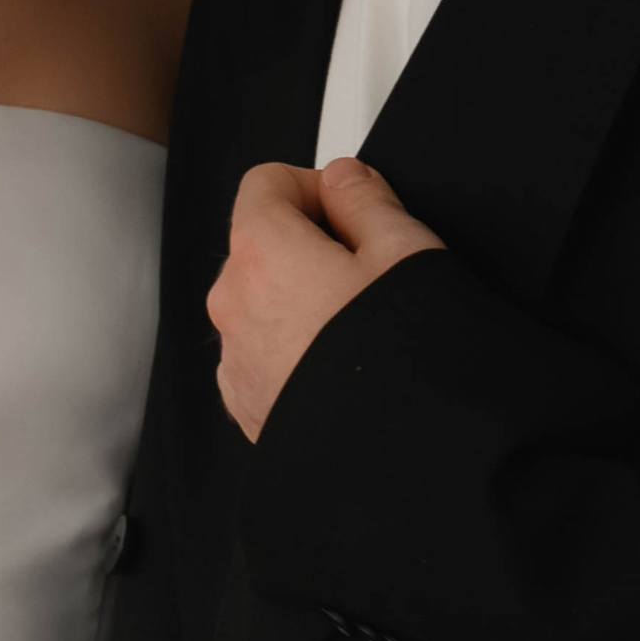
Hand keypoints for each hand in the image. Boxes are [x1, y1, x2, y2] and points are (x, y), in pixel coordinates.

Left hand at [208, 158, 442, 441]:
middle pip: (260, 243)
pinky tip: (344, 363)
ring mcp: (235, 359)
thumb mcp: (405, 252)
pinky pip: (265, 353)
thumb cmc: (402, 363)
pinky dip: (296, 347)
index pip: (265, 182)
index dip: (315, 185)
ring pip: (262, 302)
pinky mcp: (247, 403)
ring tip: (360, 325)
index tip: (351, 207)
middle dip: (309, 245)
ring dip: (303, 300)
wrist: (395, 460)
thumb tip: (346, 179)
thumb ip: (367, 200)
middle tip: (368, 270)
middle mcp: (234, 305)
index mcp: (262, 254)